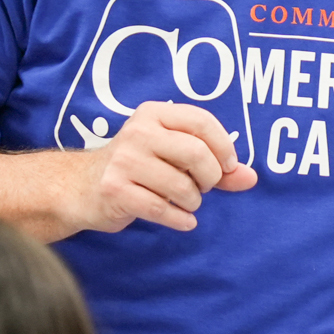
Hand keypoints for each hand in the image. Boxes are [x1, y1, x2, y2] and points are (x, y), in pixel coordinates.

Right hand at [67, 101, 257, 234]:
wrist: (82, 188)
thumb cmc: (139, 169)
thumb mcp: (175, 156)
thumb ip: (216, 165)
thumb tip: (252, 178)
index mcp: (153, 114)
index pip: (202, 122)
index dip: (224, 147)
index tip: (227, 166)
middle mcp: (137, 132)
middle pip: (196, 154)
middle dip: (210, 178)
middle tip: (203, 187)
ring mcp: (123, 161)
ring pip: (182, 186)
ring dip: (193, 202)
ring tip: (186, 202)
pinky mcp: (115, 190)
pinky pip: (162, 210)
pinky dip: (180, 219)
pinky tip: (182, 219)